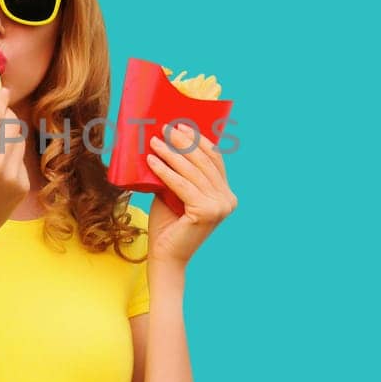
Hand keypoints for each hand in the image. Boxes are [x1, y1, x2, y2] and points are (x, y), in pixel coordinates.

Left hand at [145, 122, 236, 267]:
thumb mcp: (175, 192)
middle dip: (184, 142)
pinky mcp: (207, 211)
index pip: (214, 160)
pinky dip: (166, 171)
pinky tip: (152, 160)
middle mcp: (228, 199)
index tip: (181, 125)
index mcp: (226, 194)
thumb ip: (179, 172)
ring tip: (155, 141)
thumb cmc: (168, 224)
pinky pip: (182, 185)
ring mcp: (220, 206)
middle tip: (165, 128)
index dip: (198, 140)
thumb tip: (167, 142)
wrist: (165, 256)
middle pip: (204, 162)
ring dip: (172, 154)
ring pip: (192, 172)